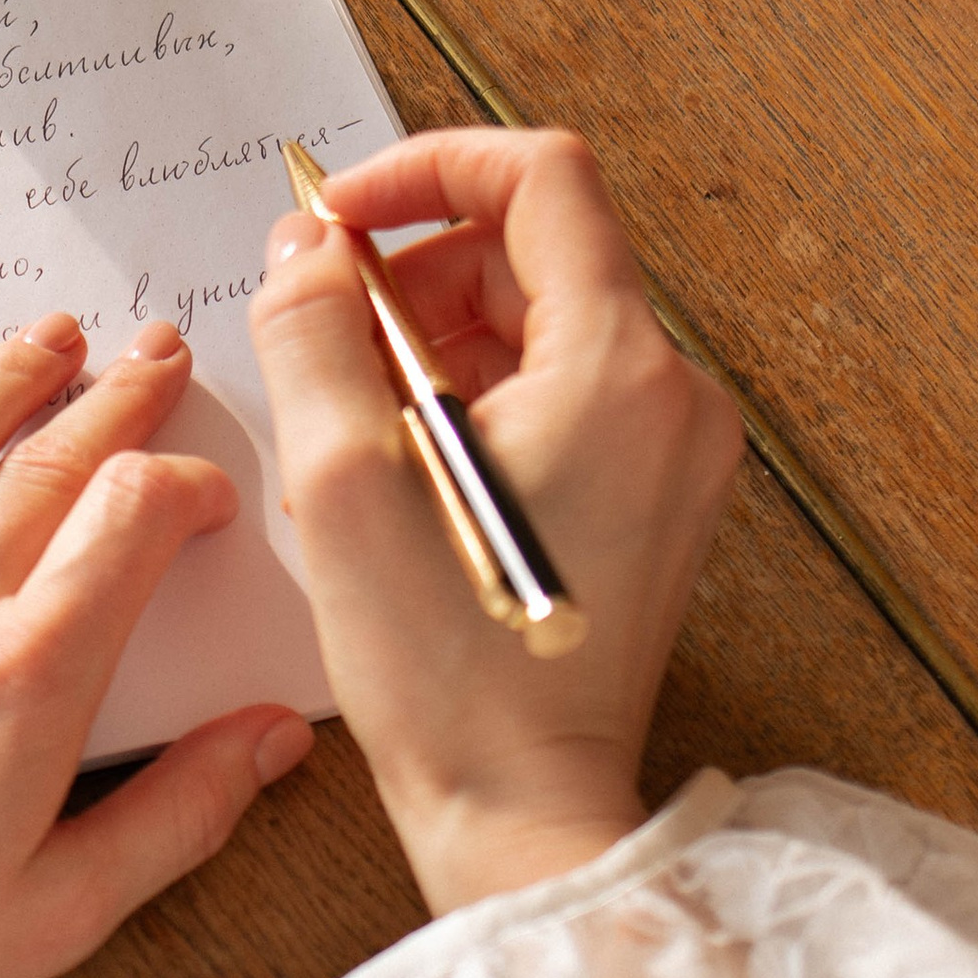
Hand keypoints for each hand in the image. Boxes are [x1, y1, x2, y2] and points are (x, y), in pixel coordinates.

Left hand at [0, 316, 312, 977]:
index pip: (131, 523)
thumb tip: (270, 740)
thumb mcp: (52, 921)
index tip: (208, 493)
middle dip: (111, 401)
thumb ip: (174, 817)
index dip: (184, 484)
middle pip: (43, 468)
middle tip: (152, 353)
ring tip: (48, 339)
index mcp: (23, 684)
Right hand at [248, 129, 739, 913]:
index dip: (426, 170)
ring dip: (434, 334)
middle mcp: (671, 396)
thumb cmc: (446, 667)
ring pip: (542, 324)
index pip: (539, 177)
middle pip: (538, 251)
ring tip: (349, 411)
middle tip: (319, 328)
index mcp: (619, 369)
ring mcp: (672, 451)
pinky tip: (397, 460)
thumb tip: (304, 249)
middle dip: (415, 268)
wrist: (522, 808)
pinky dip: (472, 394)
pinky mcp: (652, 498)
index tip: (339, 217)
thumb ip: (312, 330)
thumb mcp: (341, 477)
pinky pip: (559, 394)